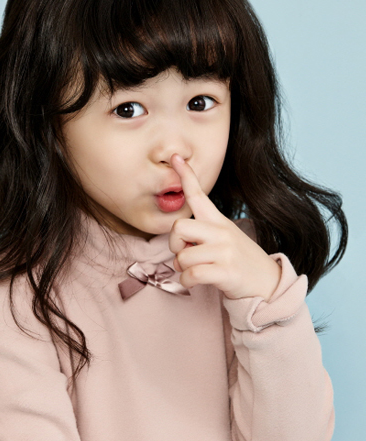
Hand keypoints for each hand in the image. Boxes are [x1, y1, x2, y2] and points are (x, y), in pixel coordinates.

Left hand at [168, 154, 281, 300]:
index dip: (185, 176)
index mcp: (219, 221)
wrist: (268, 283)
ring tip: (193, 270)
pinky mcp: (226, 272)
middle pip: (179, 227)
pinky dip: (186, 281)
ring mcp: (225, 252)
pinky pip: (191, 274)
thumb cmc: (240, 261)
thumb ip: (204, 232)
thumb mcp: (226, 238)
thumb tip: (179, 238)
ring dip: (181, 268)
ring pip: (183, 256)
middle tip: (184, 253)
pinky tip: (194, 282)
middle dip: (174, 243)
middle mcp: (222, 232)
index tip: (175, 157)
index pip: (199, 195)